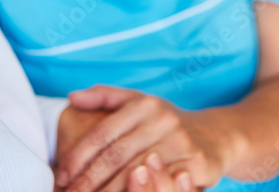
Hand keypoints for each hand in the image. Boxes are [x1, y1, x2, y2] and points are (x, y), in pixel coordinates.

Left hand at [54, 85, 229, 191]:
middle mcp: (162, 120)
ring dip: (108, 191)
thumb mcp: (140, 102)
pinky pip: (159, 185)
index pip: (103, 133)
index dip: (79, 155)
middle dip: (88, 179)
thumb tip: (72, 97)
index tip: (62, 174)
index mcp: (144, 105)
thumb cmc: (168, 122)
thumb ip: (105, 97)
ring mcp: (180, 143)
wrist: (217, 136)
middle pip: (115, 156)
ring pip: (134, 174)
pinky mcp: (196, 164)